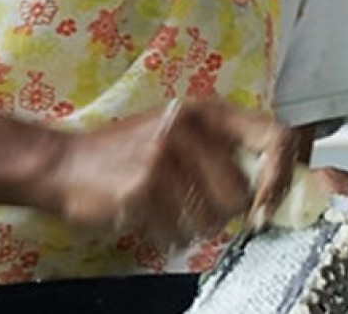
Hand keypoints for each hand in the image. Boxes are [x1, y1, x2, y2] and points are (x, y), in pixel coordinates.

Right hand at [41, 99, 296, 248]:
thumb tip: (278, 184)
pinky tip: (150, 219)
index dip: (283, 176)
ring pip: (214, 218)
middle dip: (225, 213)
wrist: (65, 165)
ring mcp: (165, 157)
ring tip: (170, 211)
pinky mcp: (143, 188)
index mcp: (207, 112)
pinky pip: (179, 232)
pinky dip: (168, 237)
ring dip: (195, 227)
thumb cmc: (129, 153)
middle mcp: (190, 128)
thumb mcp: (181, 132)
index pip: (274, 137)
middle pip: (243, 192)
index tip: (271, 203)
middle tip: (196, 207)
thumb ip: (226, 149)